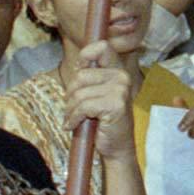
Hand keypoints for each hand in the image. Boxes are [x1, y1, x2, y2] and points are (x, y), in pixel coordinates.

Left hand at [59, 40, 138, 162]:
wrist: (116, 147)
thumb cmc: (102, 121)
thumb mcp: (96, 94)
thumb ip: (90, 77)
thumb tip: (77, 65)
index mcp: (118, 70)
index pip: (102, 47)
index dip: (84, 56)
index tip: (79, 72)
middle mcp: (122, 77)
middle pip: (81, 75)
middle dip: (71, 94)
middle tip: (73, 108)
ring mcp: (120, 90)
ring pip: (79, 93)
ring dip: (71, 109)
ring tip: (74, 119)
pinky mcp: (116, 105)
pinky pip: (83, 107)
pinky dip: (73, 118)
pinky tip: (73, 125)